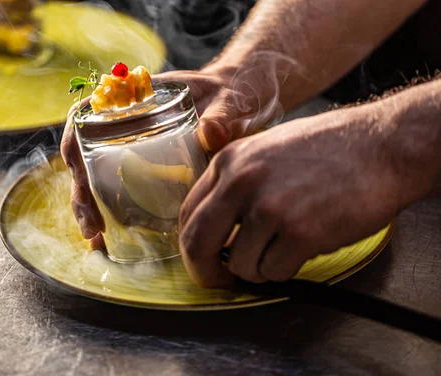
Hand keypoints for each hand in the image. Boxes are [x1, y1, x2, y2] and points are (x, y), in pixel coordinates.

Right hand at [61, 69, 260, 245]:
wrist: (248, 102)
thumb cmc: (236, 93)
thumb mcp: (232, 102)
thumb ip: (224, 116)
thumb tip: (209, 135)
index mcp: (140, 98)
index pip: (90, 112)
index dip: (74, 138)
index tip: (75, 166)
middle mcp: (130, 122)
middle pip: (86, 152)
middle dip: (81, 189)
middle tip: (92, 223)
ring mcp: (138, 145)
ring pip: (98, 174)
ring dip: (90, 205)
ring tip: (96, 236)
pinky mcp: (151, 167)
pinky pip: (121, 187)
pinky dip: (111, 210)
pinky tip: (111, 236)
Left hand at [178, 105, 403, 286]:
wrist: (380, 145)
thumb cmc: (328, 148)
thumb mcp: (265, 150)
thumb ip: (235, 183)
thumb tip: (215, 226)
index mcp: (229, 161)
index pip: (188, 213)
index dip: (191, 244)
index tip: (202, 259)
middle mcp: (242, 182)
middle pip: (197, 243)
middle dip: (204, 271)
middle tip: (218, 280)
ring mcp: (269, 208)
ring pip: (239, 265)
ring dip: (258, 268)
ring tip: (282, 249)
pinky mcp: (299, 233)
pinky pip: (274, 272)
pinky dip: (285, 270)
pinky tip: (303, 248)